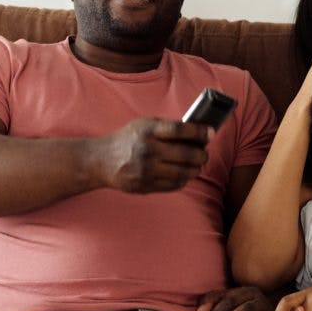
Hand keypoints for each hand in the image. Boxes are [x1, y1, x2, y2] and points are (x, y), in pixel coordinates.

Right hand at [94, 118, 210, 192]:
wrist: (101, 161)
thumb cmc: (127, 139)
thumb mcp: (144, 125)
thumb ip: (167, 128)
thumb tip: (198, 133)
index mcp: (147, 131)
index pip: (180, 130)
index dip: (199, 131)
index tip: (211, 132)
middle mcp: (147, 150)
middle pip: (187, 154)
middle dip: (202, 154)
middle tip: (204, 154)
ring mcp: (146, 170)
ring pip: (184, 172)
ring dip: (196, 169)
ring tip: (197, 165)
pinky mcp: (146, 185)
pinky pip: (174, 184)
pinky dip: (184, 179)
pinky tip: (184, 174)